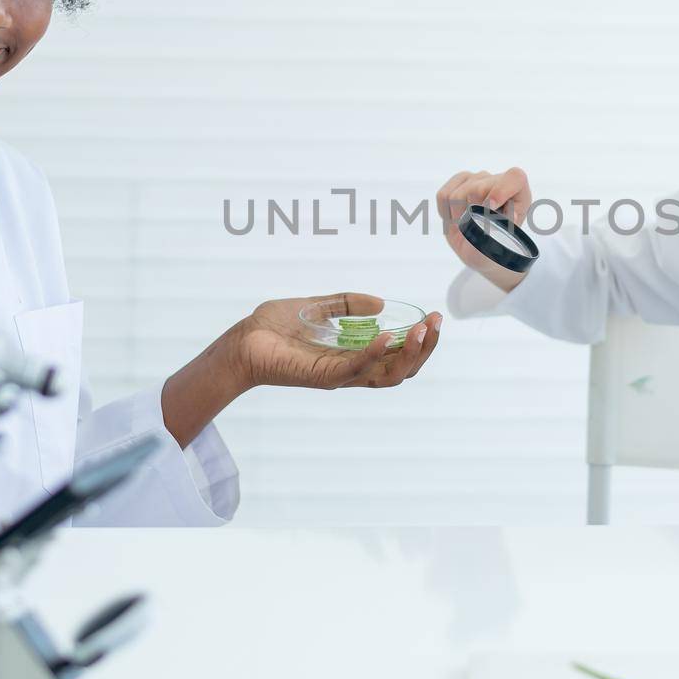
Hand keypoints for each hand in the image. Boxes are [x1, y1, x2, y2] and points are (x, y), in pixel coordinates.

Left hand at [228, 292, 441, 390]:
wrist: (242, 341)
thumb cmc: (274, 328)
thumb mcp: (318, 307)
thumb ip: (347, 304)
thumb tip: (381, 302)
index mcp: (354, 356)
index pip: (398, 356)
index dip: (421, 341)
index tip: (434, 317)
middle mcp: (351, 370)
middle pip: (402, 370)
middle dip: (425, 349)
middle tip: (435, 323)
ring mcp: (339, 376)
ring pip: (387, 376)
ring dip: (409, 354)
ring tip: (422, 331)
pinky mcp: (322, 376)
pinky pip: (356, 369)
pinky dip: (375, 354)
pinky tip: (388, 337)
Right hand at [435, 167, 531, 292]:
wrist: (482, 250)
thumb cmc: (497, 247)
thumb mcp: (503, 246)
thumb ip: (502, 233)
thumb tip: (503, 219)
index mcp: (519, 193)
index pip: (514, 177)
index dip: (500, 191)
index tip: (491, 210)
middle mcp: (499, 180)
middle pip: (477, 189)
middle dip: (472, 214)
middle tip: (478, 229)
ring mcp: (477, 178)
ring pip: (457, 195)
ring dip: (458, 217)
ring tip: (469, 226)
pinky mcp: (459, 181)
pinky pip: (443, 195)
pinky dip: (445, 213)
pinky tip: (457, 219)